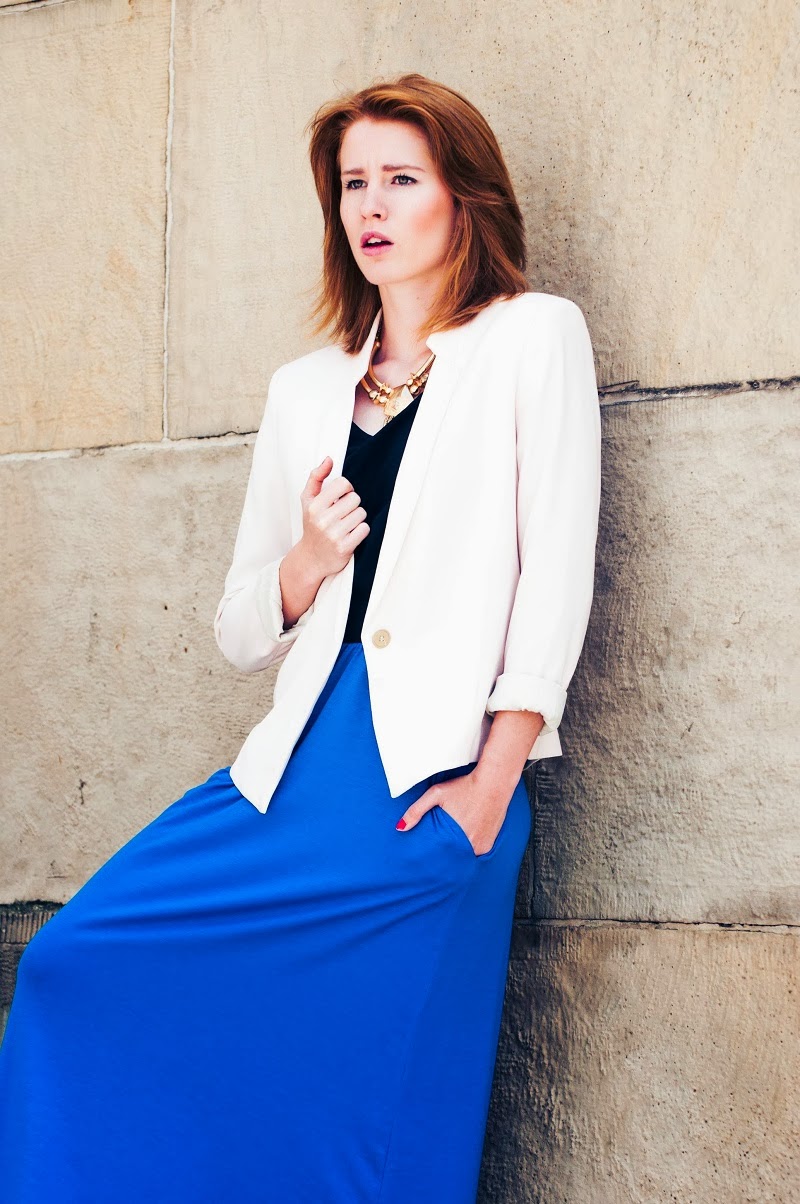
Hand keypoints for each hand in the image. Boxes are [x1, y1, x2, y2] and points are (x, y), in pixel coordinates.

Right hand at [299, 457, 368, 577]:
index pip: (343, 484)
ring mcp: (333, 534)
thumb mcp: (308, 500)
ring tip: (346, 525)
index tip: (341, 498)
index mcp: (315, 505)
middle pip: (355, 499)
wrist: (311, 558)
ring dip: (357, 519)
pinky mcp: (344, 547)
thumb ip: (317, 477)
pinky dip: (361, 531)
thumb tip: (329, 458)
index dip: (346, 489)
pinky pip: (364, 529)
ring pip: (361, 514)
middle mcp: (323, 520)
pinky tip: (351, 535)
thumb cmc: (312, 525)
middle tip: (343, 514)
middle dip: (352, 505)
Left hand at [395, 770, 512, 855]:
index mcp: (457, 839)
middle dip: (446, 854)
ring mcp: (484, 845)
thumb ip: (417, 810)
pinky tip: (467, 834)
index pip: (441, 857)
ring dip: (459, 850)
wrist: (494, 782)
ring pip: (466, 854)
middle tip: (439, 846)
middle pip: (454, 857)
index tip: (428, 859)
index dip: (435, 858)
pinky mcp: (491, 842)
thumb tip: (400, 828)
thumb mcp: (437, 794)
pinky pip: (477, 850)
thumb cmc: (465, 786)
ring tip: (454, 840)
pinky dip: (471, 845)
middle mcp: (473, 846)